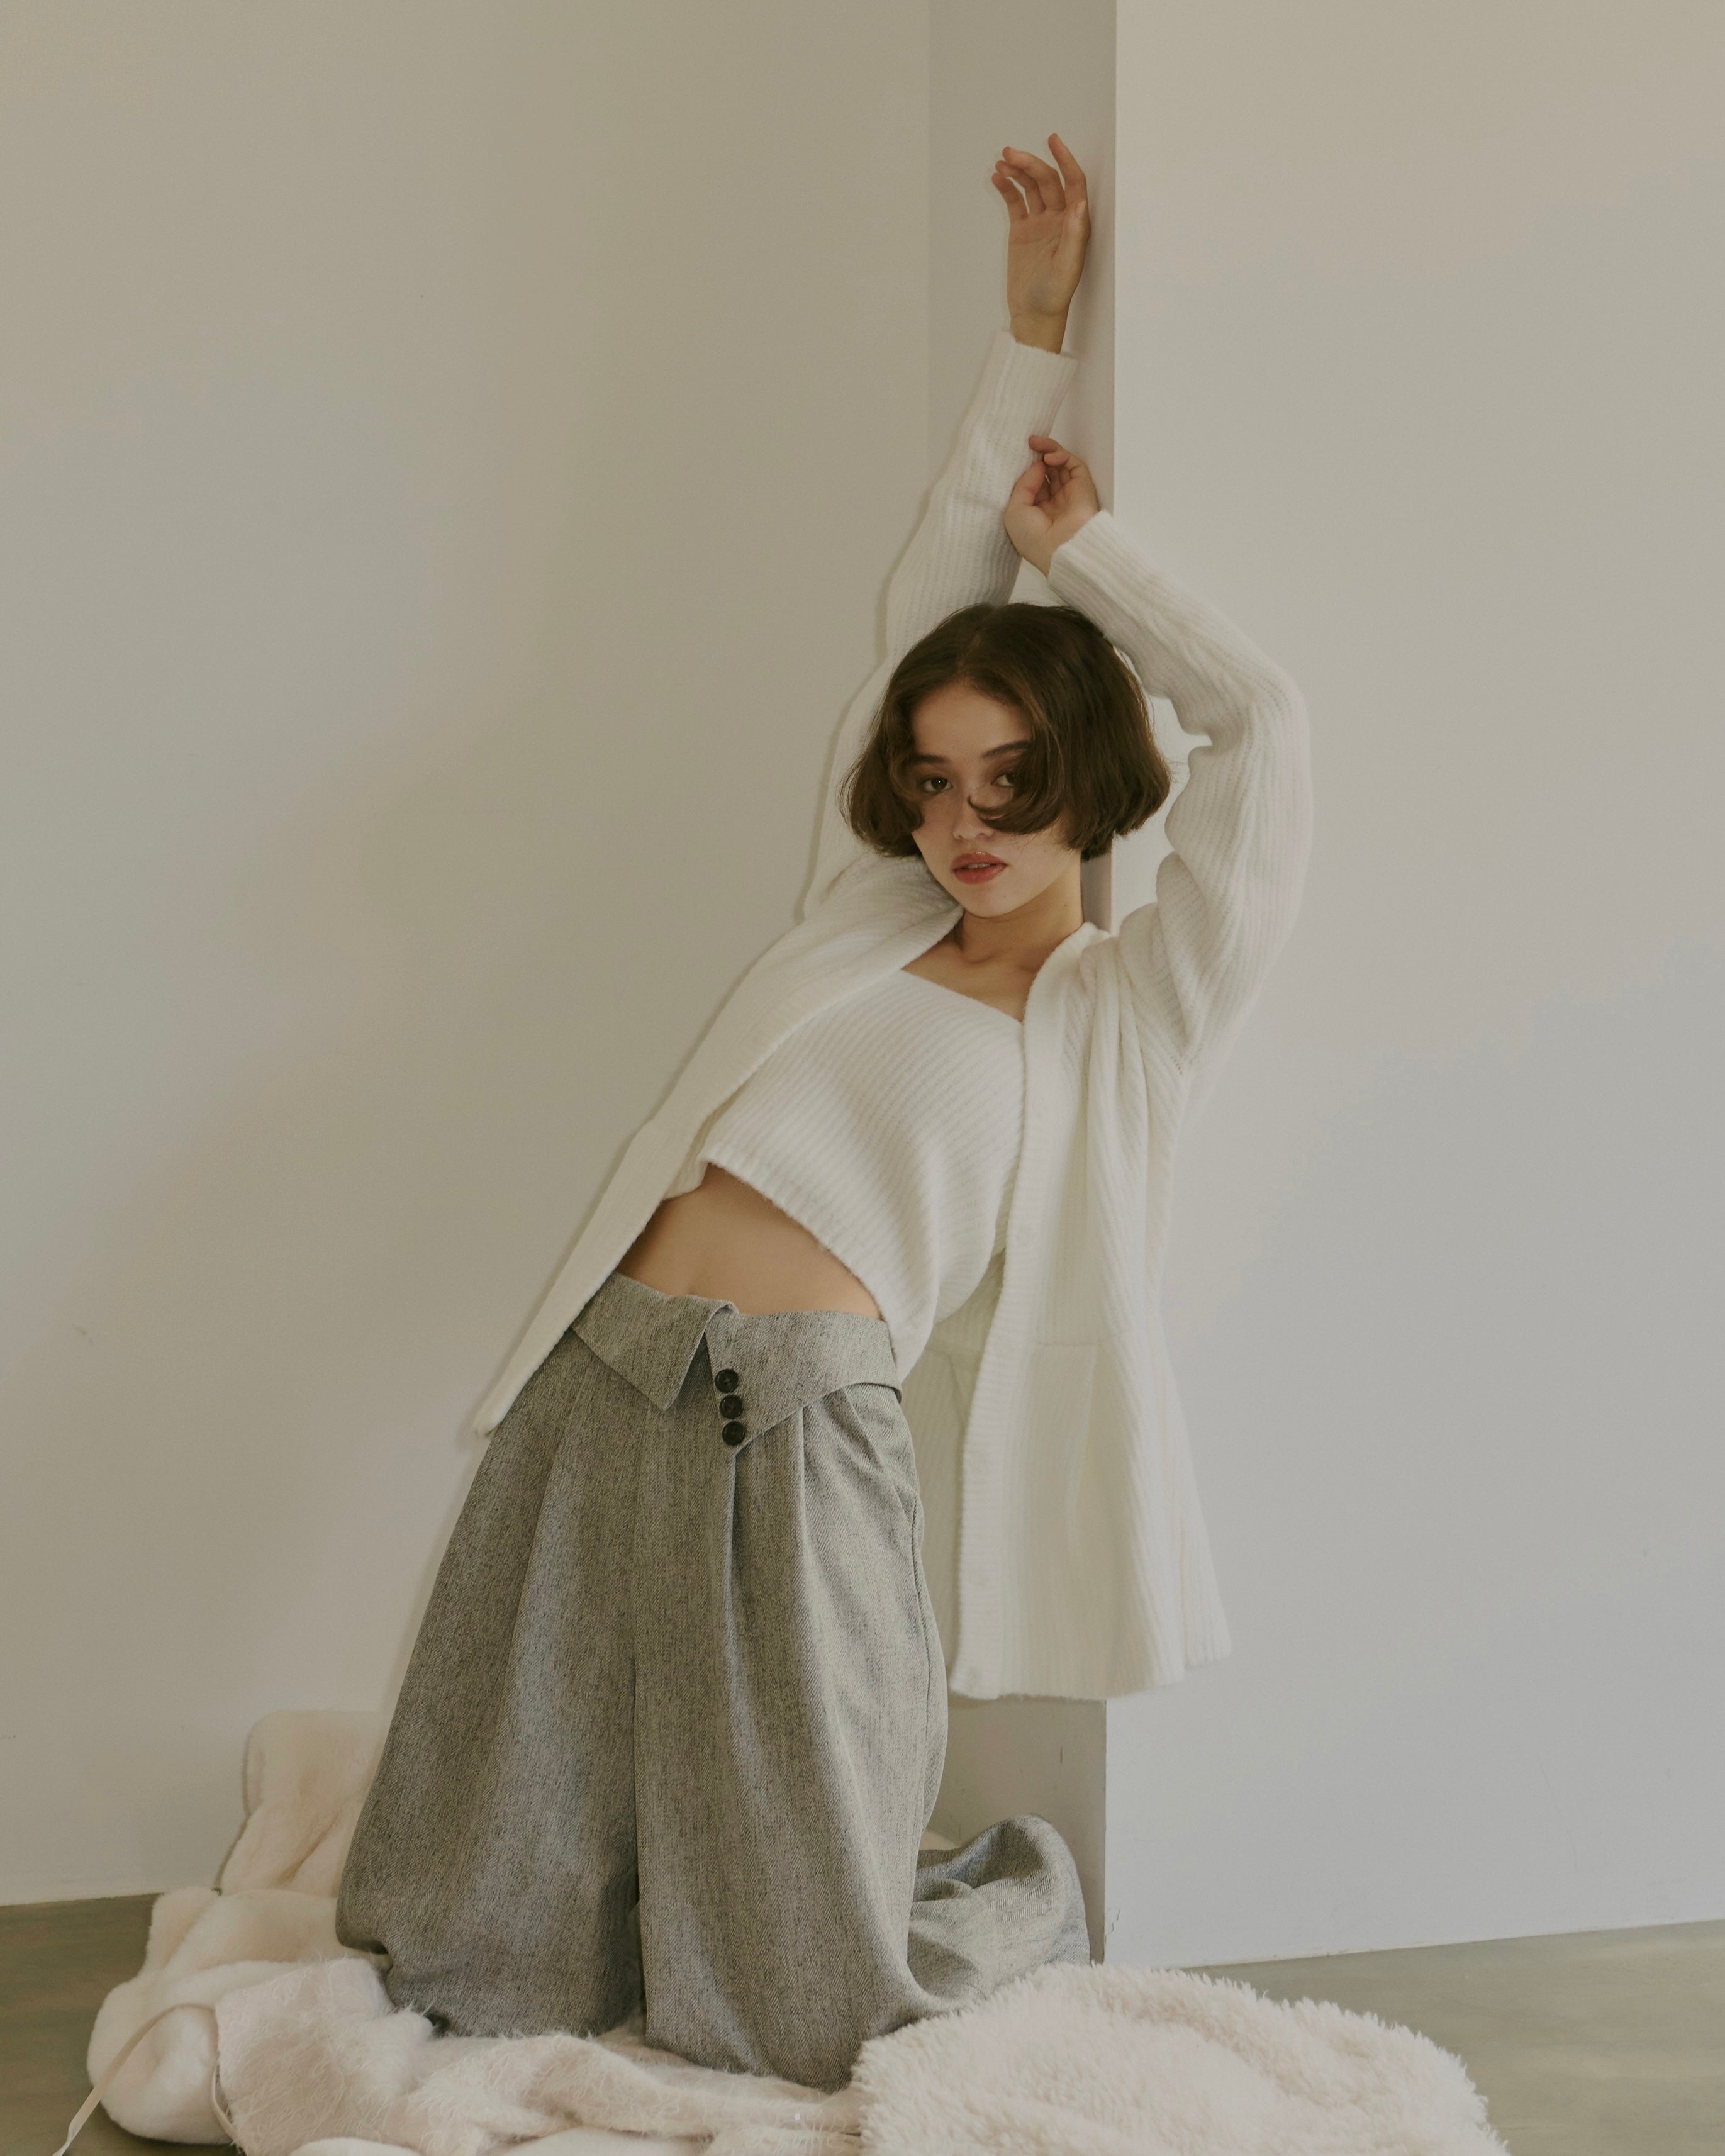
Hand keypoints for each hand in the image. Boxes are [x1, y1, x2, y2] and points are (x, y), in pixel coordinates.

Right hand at [992, 134, 1089, 351]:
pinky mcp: (1022, 232)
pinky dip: (1007, 189)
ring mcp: (1040, 224)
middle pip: (1046, 181)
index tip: (1053, 140)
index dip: (1064, 160)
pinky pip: (1015, 203)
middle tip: (1010, 154)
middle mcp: (1059, 219)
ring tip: (1001, 163)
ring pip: (1030, 188)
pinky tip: (997, 178)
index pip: (1072, 182)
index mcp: (1075, 224)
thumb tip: (1080, 203)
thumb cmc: (1054, 296)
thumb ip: (1075, 235)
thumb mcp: (1067, 266)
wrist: (1034, 315)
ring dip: (1017, 172)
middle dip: (1030, 164)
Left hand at [1003, 435, 1098, 576]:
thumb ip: (1023, 484)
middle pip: (1047, 471)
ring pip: (1061, 465)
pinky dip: (1061, 456)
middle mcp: (1055, 503)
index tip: (1019, 455)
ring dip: (1048, 450)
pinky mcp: (1083, 487)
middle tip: (1029, 443)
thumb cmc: (1035, 539)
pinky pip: (1073, 465)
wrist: (1061, 549)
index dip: (1027, 469)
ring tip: (1035, 443)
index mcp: (1038, 513)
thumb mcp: (1014, 511)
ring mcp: (1070, 494)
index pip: (1034, 484)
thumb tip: (1037, 465)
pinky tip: (1048, 458)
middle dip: (1037, 455)